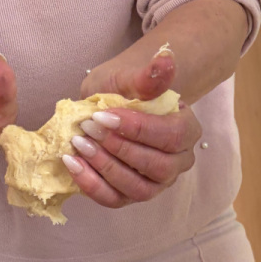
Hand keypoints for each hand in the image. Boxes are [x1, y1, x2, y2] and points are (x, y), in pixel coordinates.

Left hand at [63, 47, 202, 209]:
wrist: (112, 104)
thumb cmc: (124, 89)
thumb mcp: (130, 77)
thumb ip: (148, 75)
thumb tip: (166, 61)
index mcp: (187, 130)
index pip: (171, 136)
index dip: (137, 129)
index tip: (102, 115)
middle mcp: (179, 161)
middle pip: (158, 166)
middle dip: (119, 149)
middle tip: (88, 129)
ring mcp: (158, 183)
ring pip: (139, 189)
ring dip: (106, 169)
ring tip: (79, 146)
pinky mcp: (133, 194)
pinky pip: (116, 200)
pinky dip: (92, 186)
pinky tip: (73, 165)